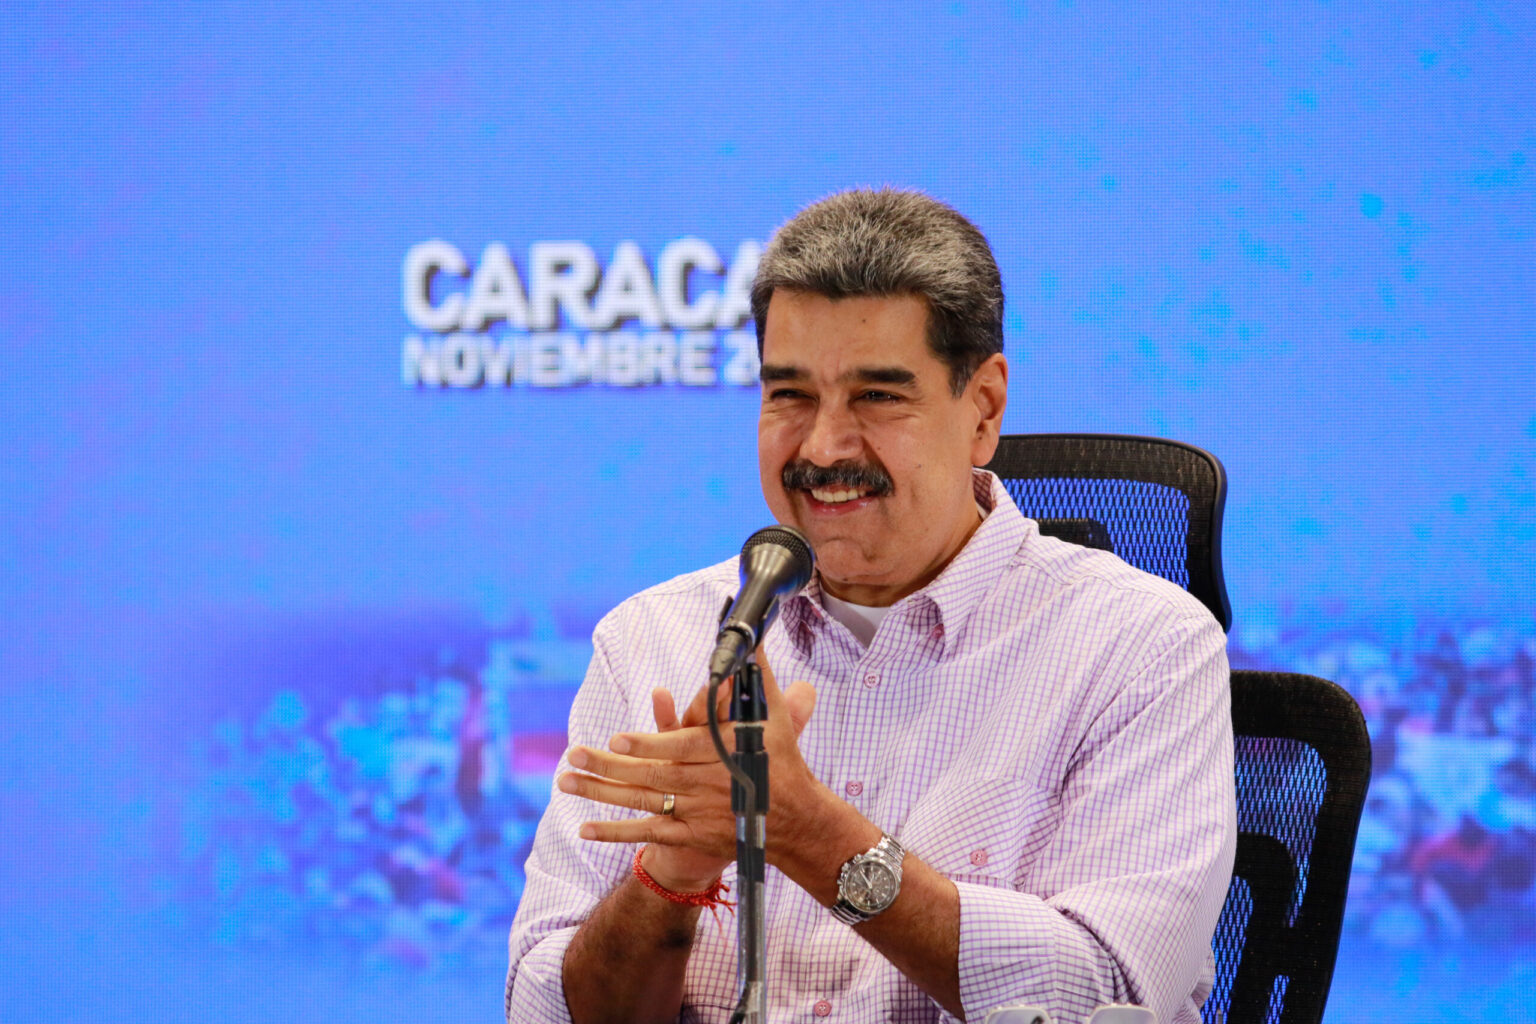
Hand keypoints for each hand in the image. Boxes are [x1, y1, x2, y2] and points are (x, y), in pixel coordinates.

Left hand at [558, 649, 820, 890]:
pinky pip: (649, 834)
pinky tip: (583, 828)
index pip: (682, 748)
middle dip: (609, 767)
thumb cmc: (780, 757)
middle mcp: (707, 786)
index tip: (617, 740)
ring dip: (602, 793)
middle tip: (573, 755)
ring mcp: (697, 814)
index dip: (650, 745)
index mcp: (724, 753)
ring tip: (566, 781)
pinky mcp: (691, 836)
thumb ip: (757, 672)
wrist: (794, 820)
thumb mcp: (773, 713)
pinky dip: (616, 832)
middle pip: (652, 776)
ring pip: (643, 803)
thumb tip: (751, 632)